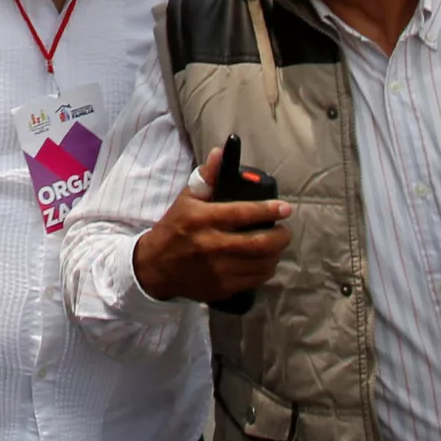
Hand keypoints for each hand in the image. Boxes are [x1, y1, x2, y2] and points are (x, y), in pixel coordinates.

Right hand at [131, 146, 291, 303]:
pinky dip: (266, 269)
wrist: (155, 266)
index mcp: (201, 218)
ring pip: (261, 264)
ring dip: (276, 254)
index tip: (285, 208)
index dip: (267, 210)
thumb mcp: (186, 199)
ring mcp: (218, 269)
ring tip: (276, 245)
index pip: (241, 213)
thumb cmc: (174, 227)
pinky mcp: (223, 288)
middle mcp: (211, 244)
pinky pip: (255, 280)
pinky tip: (265, 261)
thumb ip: (207, 177)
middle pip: (259, 243)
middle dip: (280, 236)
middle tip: (284, 230)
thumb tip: (220, 152)